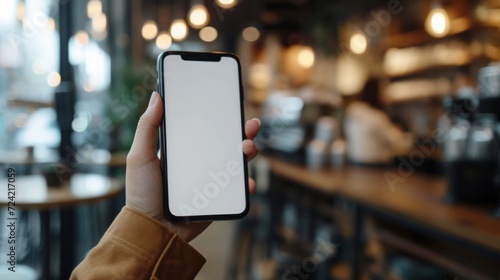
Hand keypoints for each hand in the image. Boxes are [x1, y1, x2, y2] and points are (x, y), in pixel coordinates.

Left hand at [125, 92, 259, 241]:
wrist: (152, 231)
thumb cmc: (141, 194)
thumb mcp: (139, 157)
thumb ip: (146, 127)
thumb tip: (157, 96)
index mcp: (183, 151)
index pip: (205, 129)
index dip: (220, 117)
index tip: (231, 106)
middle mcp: (199, 163)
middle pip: (226, 143)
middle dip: (243, 133)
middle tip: (250, 126)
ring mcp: (210, 181)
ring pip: (236, 163)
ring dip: (248, 153)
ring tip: (248, 149)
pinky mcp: (218, 199)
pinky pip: (237, 190)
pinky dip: (246, 184)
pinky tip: (247, 181)